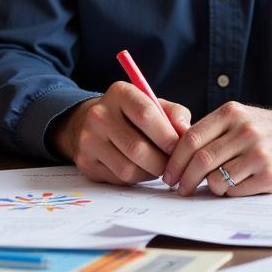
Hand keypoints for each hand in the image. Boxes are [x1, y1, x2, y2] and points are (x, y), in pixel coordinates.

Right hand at [51, 82, 190, 184]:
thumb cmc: (130, 114)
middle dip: (162, 161)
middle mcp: (99, 114)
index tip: (178, 147)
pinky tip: (140, 168)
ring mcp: (89, 140)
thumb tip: (186, 132)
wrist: (89, 122)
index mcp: (119, 93)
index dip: (167, 135)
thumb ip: (174, 114)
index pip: (146, 114)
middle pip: (137, 148)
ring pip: (128, 168)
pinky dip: (136, 178)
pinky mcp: (86, 162)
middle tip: (172, 163)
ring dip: (150, 172)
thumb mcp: (152, 104)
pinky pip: (118, 179)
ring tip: (157, 165)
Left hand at [163, 103, 271, 195]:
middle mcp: (245, 131)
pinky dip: (228, 192)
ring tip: (211, 186)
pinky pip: (236, 191)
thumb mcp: (240, 117)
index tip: (168, 174)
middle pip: (200, 161)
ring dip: (208, 187)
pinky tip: (234, 186)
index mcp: (231, 113)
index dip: (174, 160)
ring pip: (216, 179)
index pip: (191, 138)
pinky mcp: (270, 175)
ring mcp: (258, 153)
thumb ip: (212, 130)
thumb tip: (175, 153)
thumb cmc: (268, 130)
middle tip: (180, 188)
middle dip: (184, 179)